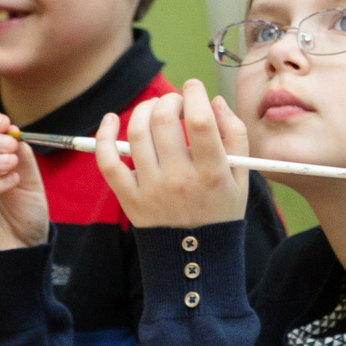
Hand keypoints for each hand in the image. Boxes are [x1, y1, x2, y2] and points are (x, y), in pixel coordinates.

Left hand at [96, 80, 250, 229]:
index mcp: (212, 173)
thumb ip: (234, 137)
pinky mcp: (128, 197)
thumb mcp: (241, 177)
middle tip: (175, 102)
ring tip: (154, 109)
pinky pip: (107, 161)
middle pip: (163, 121)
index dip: (194, 94)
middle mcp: (179, 180)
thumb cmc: (221, 211)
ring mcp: (151, 189)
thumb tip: (216, 102)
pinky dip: (104, 135)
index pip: (199, 121)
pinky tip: (112, 119)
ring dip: (144, 110)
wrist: (195, 257)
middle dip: (169, 99)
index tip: (194, 89)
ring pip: (136, 133)